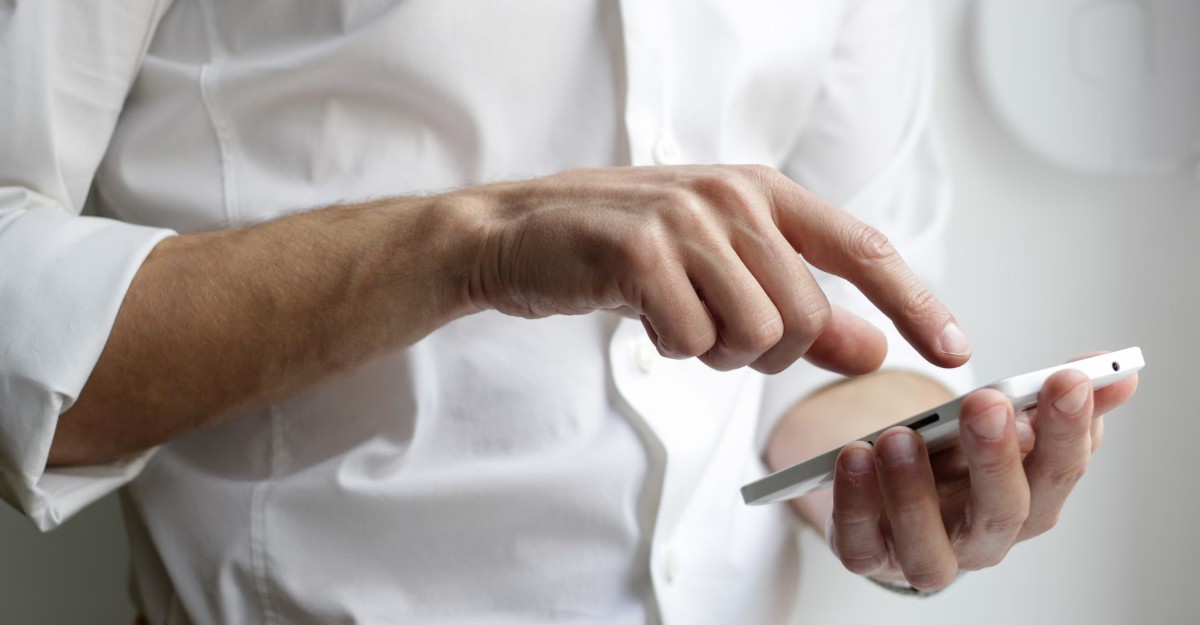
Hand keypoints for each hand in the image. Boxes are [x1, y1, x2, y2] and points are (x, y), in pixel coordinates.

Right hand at [458, 165, 969, 373]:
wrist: (520, 233)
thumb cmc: (625, 252)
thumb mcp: (721, 271)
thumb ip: (801, 308)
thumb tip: (872, 349)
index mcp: (763, 191)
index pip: (863, 250)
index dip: (915, 303)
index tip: (954, 350)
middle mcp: (733, 196)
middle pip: (805, 316)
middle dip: (766, 351)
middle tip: (713, 331)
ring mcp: (686, 220)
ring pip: (755, 334)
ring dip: (715, 351)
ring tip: (675, 317)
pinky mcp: (640, 251)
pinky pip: (692, 340)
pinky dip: (671, 348)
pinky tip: (642, 315)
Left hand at [825, 355, 1138, 589]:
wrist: (893, 491)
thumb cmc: (955, 459)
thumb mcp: (1002, 421)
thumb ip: (1050, 397)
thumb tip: (1116, 370)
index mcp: (1028, 501)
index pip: (1060, 471)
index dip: (1068, 429)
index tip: (1067, 379)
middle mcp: (983, 538)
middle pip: (1002, 513)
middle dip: (997, 457)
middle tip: (986, 404)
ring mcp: (925, 553)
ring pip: (929, 547)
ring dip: (914, 492)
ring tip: (900, 437)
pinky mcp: (869, 556)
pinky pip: (860, 545)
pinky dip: (855, 505)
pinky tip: (852, 457)